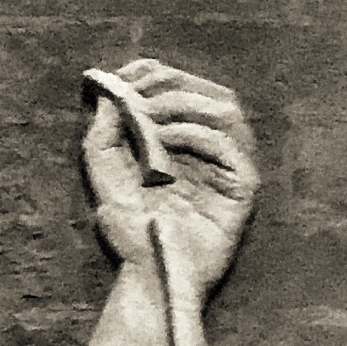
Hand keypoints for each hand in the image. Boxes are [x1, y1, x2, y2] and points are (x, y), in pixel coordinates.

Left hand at [79, 60, 254, 301]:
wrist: (145, 272)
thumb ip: (104, 127)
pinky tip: (167, 140)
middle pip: (212, 92)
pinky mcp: (243, 190)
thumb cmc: (127, 226)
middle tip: (140, 95)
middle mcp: (213, 149)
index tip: (127, 77)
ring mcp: (230, 168)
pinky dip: (198, 134)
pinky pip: (232, 148)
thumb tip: (112, 86)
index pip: (186, 86)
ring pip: (228, 113)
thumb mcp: (103, 168)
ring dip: (186, 104)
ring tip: (152, 117)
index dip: (158, 73)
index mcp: (185, 138)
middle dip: (172, 84)